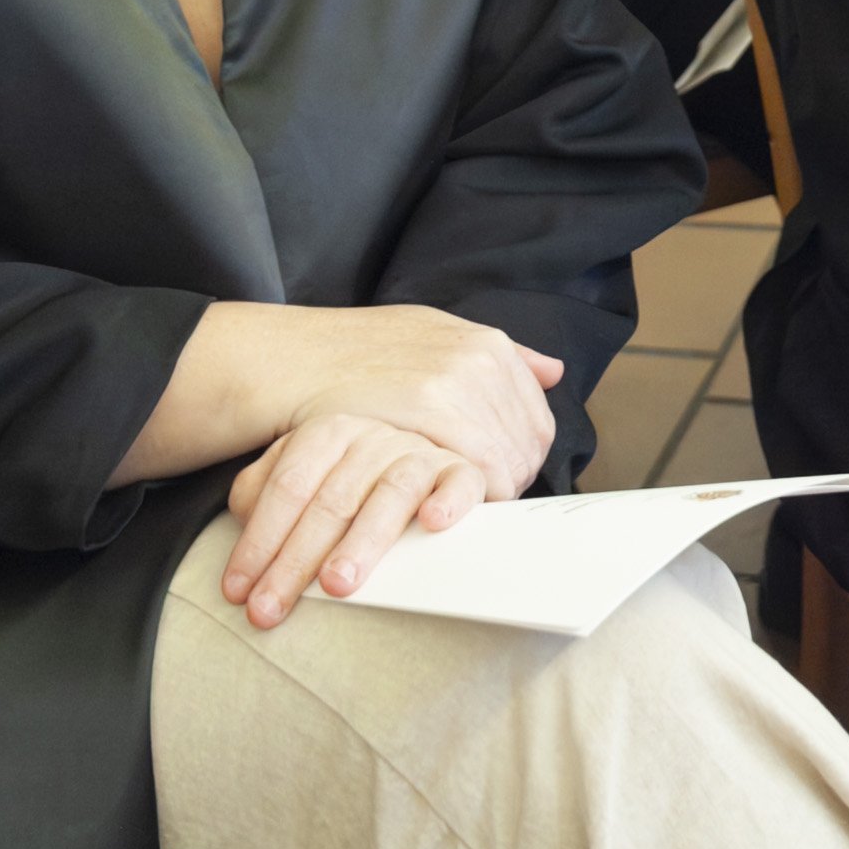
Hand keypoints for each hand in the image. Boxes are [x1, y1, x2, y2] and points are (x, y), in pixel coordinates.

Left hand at [219, 415, 495, 628]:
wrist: (417, 460)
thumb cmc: (346, 483)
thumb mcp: (299, 477)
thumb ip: (262, 493)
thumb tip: (242, 523)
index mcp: (328, 433)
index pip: (287, 488)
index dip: (258, 541)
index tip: (238, 593)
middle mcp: (373, 437)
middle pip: (330, 501)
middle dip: (295, 561)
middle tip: (270, 608)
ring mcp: (420, 453)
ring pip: (391, 493)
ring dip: (363, 541)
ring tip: (336, 585)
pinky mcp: (463, 472)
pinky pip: (460, 482)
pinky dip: (448, 501)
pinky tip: (433, 523)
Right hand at [276, 302, 566, 493]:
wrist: (295, 359)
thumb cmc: (359, 354)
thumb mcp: (433, 335)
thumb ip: (499, 354)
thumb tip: (554, 371)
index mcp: (487, 344)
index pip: (537, 419)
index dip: (522, 458)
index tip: (502, 482)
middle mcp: (481, 359)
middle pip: (527, 444)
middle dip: (512, 482)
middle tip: (484, 507)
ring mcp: (458, 381)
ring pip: (506, 460)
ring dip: (493, 495)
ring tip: (470, 513)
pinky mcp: (429, 408)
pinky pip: (477, 468)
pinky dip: (473, 497)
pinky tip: (451, 513)